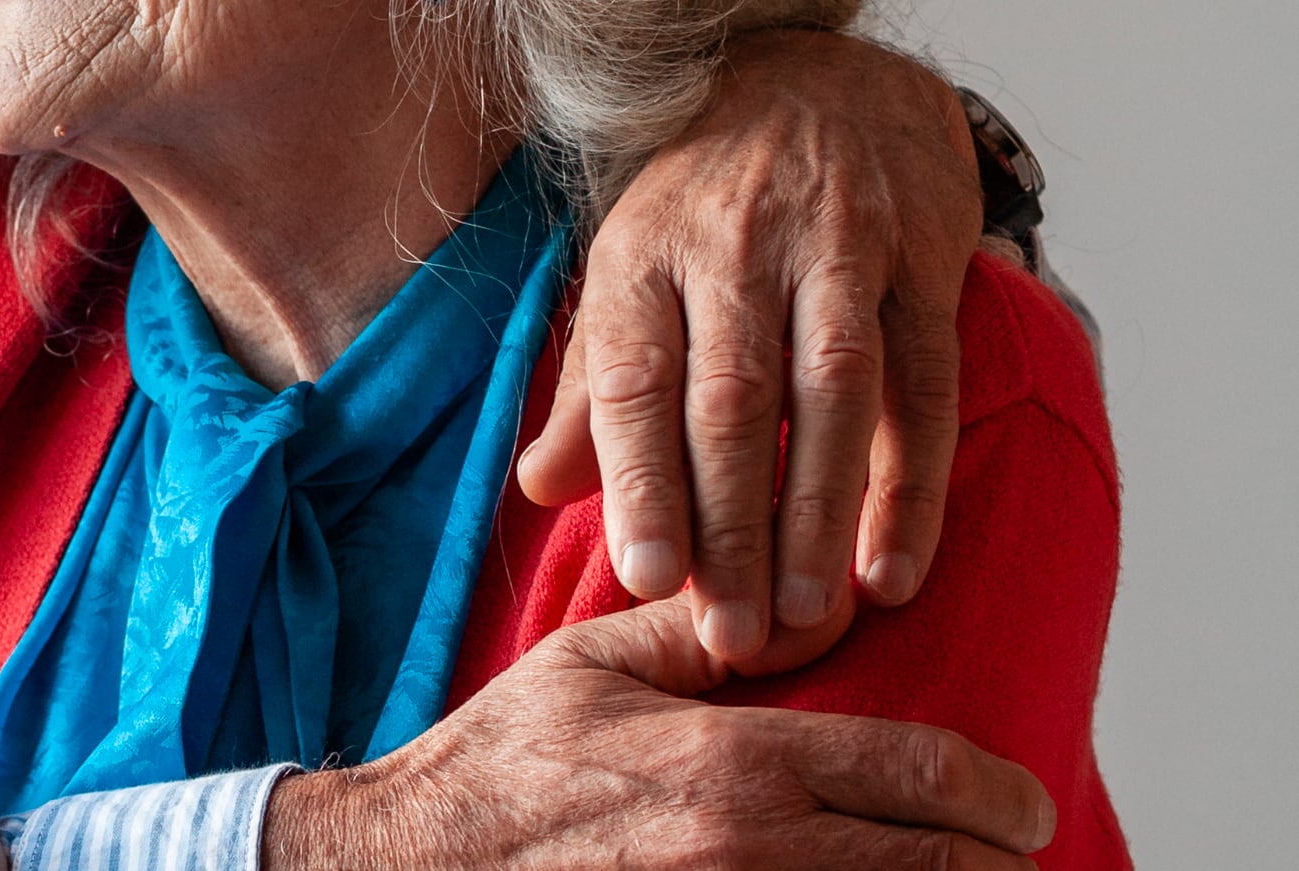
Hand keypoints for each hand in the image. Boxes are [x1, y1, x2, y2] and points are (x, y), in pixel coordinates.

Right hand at [263, 599, 1054, 869]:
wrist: (420, 864)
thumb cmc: (503, 764)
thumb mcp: (592, 663)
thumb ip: (705, 629)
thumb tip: (809, 601)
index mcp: (735, 763)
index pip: (921, 777)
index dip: (998, 792)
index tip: (1025, 798)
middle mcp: (753, 852)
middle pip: (941, 868)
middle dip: (996, 861)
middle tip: (1013, 847)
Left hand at [516, 29, 982, 663]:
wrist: (819, 73)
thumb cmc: (706, 202)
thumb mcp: (629, 272)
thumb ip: (595, 388)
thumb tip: (538, 490)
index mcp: (644, 255)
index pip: (637, 378)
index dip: (640, 479)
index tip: (644, 577)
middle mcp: (733, 246)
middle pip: (731, 400)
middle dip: (731, 526)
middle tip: (731, 634)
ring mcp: (833, 247)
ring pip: (830, 393)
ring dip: (819, 514)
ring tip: (808, 618)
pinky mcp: (920, 257)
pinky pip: (921, 381)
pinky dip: (912, 482)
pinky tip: (892, 564)